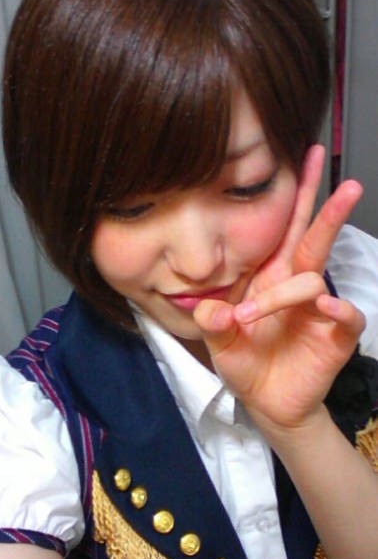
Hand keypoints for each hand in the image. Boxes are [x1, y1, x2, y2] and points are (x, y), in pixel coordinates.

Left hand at [193, 145, 364, 432]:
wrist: (267, 403)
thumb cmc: (245, 364)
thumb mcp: (219, 342)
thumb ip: (212, 323)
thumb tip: (211, 309)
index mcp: (271, 277)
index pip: (287, 228)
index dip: (298, 194)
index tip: (306, 155)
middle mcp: (297, 286)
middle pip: (316, 239)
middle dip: (330, 210)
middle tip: (348, 184)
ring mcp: (318, 310)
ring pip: (316, 279)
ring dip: (283, 294)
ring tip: (248, 316)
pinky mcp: (334, 337)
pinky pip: (345, 316)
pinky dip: (338, 309)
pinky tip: (324, 307)